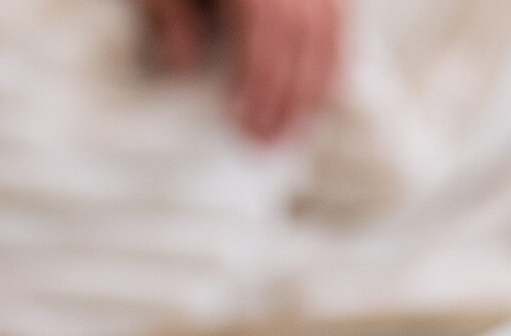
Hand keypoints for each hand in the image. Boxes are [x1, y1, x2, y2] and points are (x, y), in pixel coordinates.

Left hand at [142, 0, 342, 142]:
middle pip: (300, 37)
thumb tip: (184, 66)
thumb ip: (168, 15)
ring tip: (296, 131)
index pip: (264, 32)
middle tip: (270, 146)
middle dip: (288, 96)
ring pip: (327, 31)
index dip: (259, 83)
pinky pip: (341, 19)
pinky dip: (335, 57)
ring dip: (315, 87)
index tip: (246, 126)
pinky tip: (323, 94)